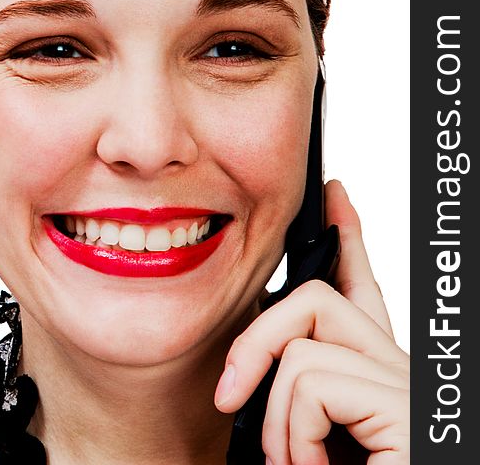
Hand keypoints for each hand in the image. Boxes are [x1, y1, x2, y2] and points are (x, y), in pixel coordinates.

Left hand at [214, 180, 408, 463]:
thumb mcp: (302, 444)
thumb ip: (290, 405)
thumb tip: (254, 382)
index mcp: (370, 383)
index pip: (358, 293)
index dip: (347, 240)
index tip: (333, 198)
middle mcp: (398, 376)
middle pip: (320, 299)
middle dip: (259, 338)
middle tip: (232, 395)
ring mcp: (406, 390)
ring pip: (305, 340)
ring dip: (275, 417)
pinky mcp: (405, 410)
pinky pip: (313, 382)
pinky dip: (292, 435)